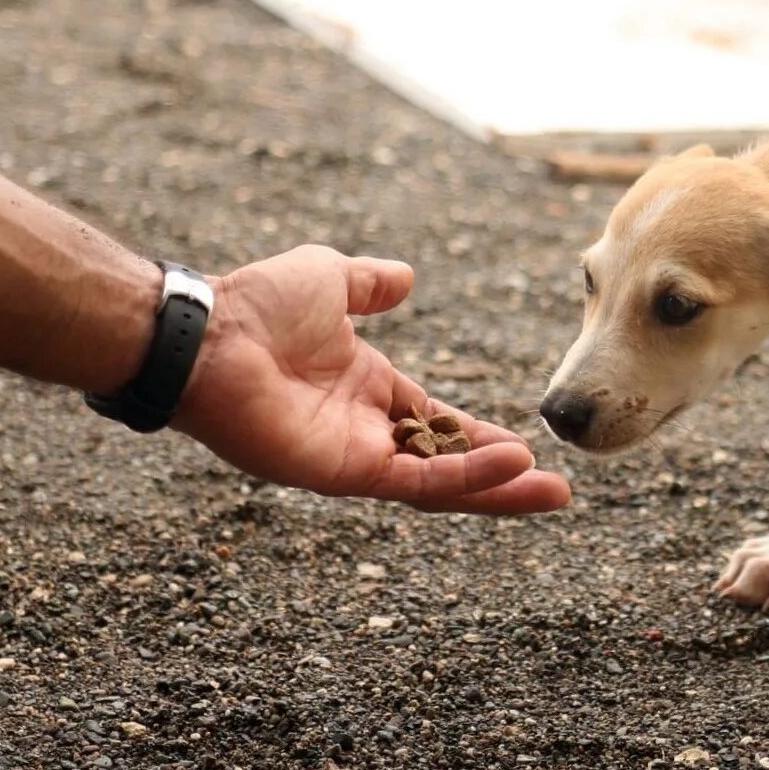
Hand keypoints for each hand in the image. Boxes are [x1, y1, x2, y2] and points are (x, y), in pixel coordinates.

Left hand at [173, 245, 570, 514]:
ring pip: (440, 484)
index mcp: (365, 389)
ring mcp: (354, 455)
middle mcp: (364, 430)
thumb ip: (370, 284)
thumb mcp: (331, 278)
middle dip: (501, 478)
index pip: (436, 422)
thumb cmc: (259, 303)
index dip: (480, 435)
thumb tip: (407, 277)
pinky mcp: (344, 472)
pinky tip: (511, 466)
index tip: (526, 444)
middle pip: (447, 464)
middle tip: (556, 489)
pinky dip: (466, 477)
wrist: (212, 332)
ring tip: (551, 492)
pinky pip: (417, 480)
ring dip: (496, 487)